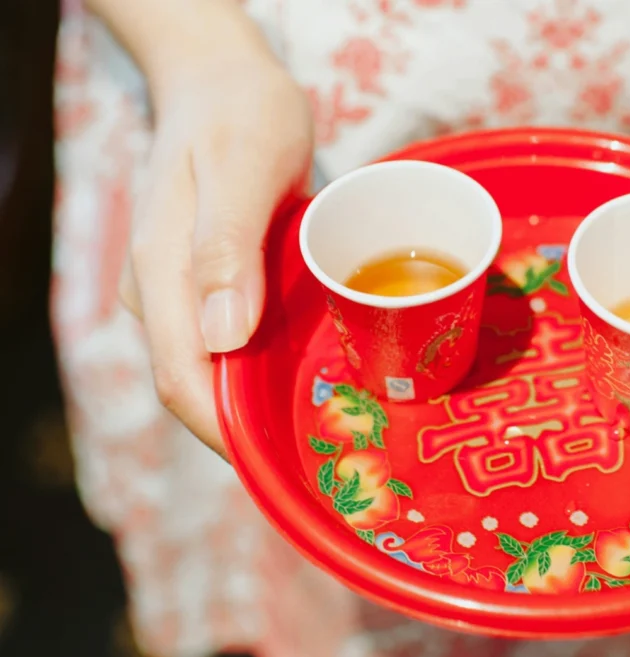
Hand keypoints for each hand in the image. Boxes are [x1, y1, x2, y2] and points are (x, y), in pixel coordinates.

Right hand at [120, 51, 312, 454]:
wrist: (223, 80)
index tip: (285, 466)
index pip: (185, 382)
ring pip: (219, 370)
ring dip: (263, 404)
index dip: (229, 436)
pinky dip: (269, 366)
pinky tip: (315, 376)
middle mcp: (166, 296)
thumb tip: (222, 338)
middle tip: (325, 458)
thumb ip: (225, 247)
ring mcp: (186, 292)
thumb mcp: (241, 168)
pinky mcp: (213, 284)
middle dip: (252, 431)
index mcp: (163, 275)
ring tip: (329, 429)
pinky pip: (236, 342)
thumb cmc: (238, 114)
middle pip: (201, 389)